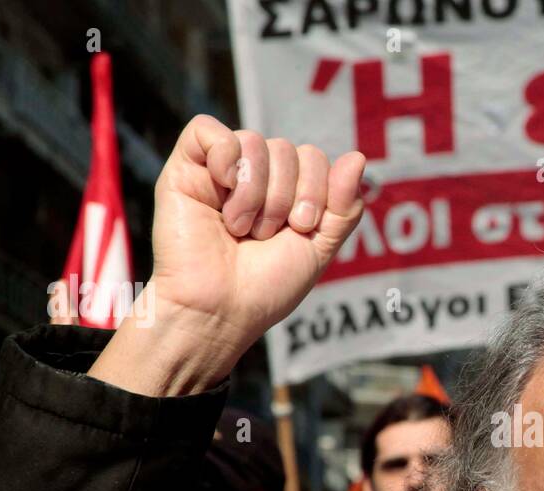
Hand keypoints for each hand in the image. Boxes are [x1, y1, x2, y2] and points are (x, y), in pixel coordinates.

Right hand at [91, 115, 364, 395]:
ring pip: (253, 142)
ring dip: (255, 193)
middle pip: (286, 148)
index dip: (315, 190)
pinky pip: (207, 129)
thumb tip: (358, 157)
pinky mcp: (184, 168)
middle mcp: (253, 176)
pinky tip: (223, 186)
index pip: (312, 157)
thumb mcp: (319, 247)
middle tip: (267, 234)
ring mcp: (219, 171)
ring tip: (241, 229)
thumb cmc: (266, 287)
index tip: (301, 228)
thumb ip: (344, 206)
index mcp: (284, 191)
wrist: (220, 309)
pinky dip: (224, 154)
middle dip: (285, 196)